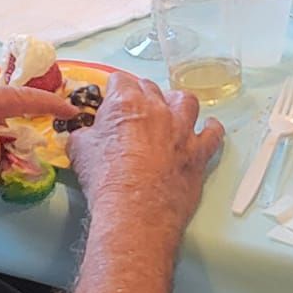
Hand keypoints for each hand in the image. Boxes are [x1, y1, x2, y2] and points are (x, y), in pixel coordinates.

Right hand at [70, 70, 221, 236]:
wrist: (135, 211)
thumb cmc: (106, 181)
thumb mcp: (79, 151)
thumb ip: (85, 135)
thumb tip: (85, 135)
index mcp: (126, 103)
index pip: (120, 81)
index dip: (115, 90)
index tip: (112, 100)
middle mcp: (158, 109)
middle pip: (151, 88)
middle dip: (142, 96)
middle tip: (135, 113)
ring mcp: (182, 129)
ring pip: (185, 101)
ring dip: (177, 104)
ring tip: (171, 113)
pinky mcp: (199, 152)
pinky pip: (213, 133)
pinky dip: (211, 129)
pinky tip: (208, 128)